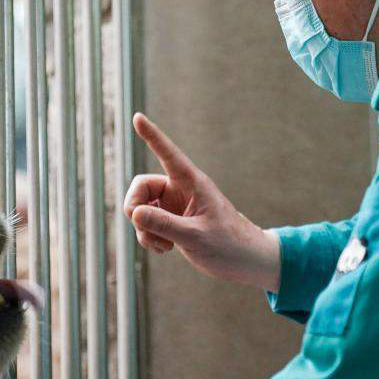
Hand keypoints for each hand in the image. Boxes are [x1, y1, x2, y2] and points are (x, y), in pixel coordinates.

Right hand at [123, 113, 281, 292]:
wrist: (244, 261)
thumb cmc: (228, 243)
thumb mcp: (195, 236)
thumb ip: (164, 224)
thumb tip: (134, 213)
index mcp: (191, 182)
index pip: (167, 154)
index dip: (152, 136)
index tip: (137, 117)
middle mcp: (180, 190)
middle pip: (141, 187)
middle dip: (135, 208)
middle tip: (140, 225)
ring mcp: (174, 207)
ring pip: (141, 209)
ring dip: (144, 229)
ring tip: (163, 246)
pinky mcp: (171, 222)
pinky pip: (146, 224)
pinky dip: (149, 238)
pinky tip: (165, 249)